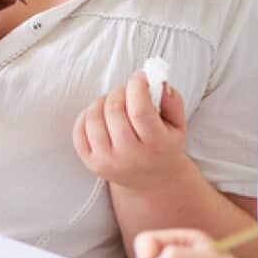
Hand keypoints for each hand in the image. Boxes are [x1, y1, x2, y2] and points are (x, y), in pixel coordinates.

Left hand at [73, 71, 192, 189]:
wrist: (151, 181)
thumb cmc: (163, 146)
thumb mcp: (178, 125)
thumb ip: (172, 100)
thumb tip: (157, 80)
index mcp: (156, 146)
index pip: (139, 111)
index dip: (137, 87)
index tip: (140, 76)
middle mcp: (130, 156)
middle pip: (114, 110)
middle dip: (120, 91)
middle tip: (128, 90)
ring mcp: (107, 161)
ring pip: (94, 117)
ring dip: (103, 100)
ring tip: (115, 102)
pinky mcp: (90, 162)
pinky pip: (79, 129)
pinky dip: (87, 115)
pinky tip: (101, 115)